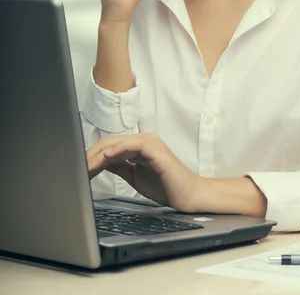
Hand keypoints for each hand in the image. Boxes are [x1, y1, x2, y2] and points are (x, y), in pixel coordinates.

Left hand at [86, 133, 203, 212]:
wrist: (187, 195)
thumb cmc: (166, 186)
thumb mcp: (135, 176)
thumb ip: (120, 166)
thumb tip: (101, 163)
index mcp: (138, 146)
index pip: (110, 146)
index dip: (92, 155)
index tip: (78, 168)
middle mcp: (143, 140)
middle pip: (110, 142)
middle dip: (91, 154)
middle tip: (77, 167)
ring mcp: (150, 143)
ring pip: (118, 142)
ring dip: (100, 154)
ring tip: (86, 165)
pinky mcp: (156, 149)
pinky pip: (134, 145)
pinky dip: (119, 149)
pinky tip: (107, 157)